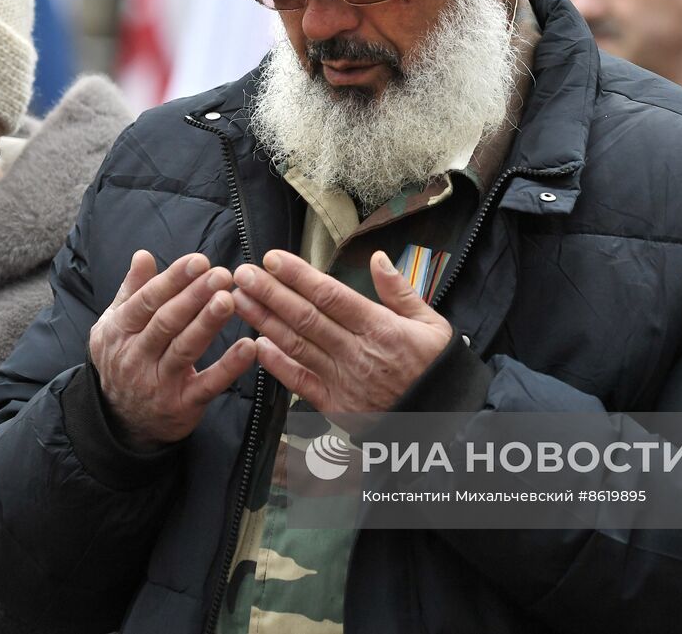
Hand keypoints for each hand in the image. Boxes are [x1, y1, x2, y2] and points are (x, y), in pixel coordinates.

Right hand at [89, 250, 255, 450]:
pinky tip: (248, 347)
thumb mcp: (117, 325)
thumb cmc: (124, 360)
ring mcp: (159, 382)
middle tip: (221, 274)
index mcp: (120, 331)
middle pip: (167, 322)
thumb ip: (132, 290)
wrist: (122, 421)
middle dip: (194, 296)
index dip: (173, 280)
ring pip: (185, 349)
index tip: (199, 261)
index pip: (147, 301)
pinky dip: (229, 367)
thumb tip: (143, 255)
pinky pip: (209, 384)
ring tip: (229, 299)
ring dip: (208, 323)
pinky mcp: (183, 405)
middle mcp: (136, 356)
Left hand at [231, 249, 452, 413]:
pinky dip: (277, 364)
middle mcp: (356, 351)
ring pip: (296, 345)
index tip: (272, 258)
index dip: (298, 276)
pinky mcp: (335, 406)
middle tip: (242, 273)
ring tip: (238, 301)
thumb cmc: (435, 369)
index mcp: (379, 327)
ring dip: (264, 321)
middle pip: (305, 317)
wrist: (442, 423)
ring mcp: (343, 380)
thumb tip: (377, 258)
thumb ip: (400, 291)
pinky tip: (256, 345)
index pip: (330, 294)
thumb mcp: (431, 324)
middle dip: (270, 292)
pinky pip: (300, 382)